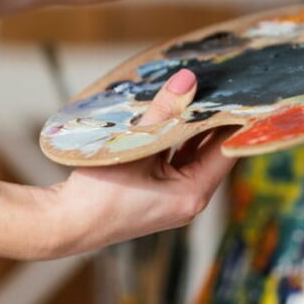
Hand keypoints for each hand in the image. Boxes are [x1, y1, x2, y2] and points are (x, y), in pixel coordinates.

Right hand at [0, 69, 235, 259]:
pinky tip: (172, 115)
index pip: (226, 150)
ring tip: (198, 92)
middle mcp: (188, 200)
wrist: (63, 224)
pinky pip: (175, 161)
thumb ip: (162, 112)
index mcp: (192, 195)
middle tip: (220, 84)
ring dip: (192, 127)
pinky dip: (175, 139)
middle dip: (213, 119)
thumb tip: (188, 80)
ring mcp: (172, 199)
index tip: (241, 92)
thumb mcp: (134, 146)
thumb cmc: (98, 194)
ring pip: (192, 155)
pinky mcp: (156, 194)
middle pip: (212, 152)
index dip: (234, 120)